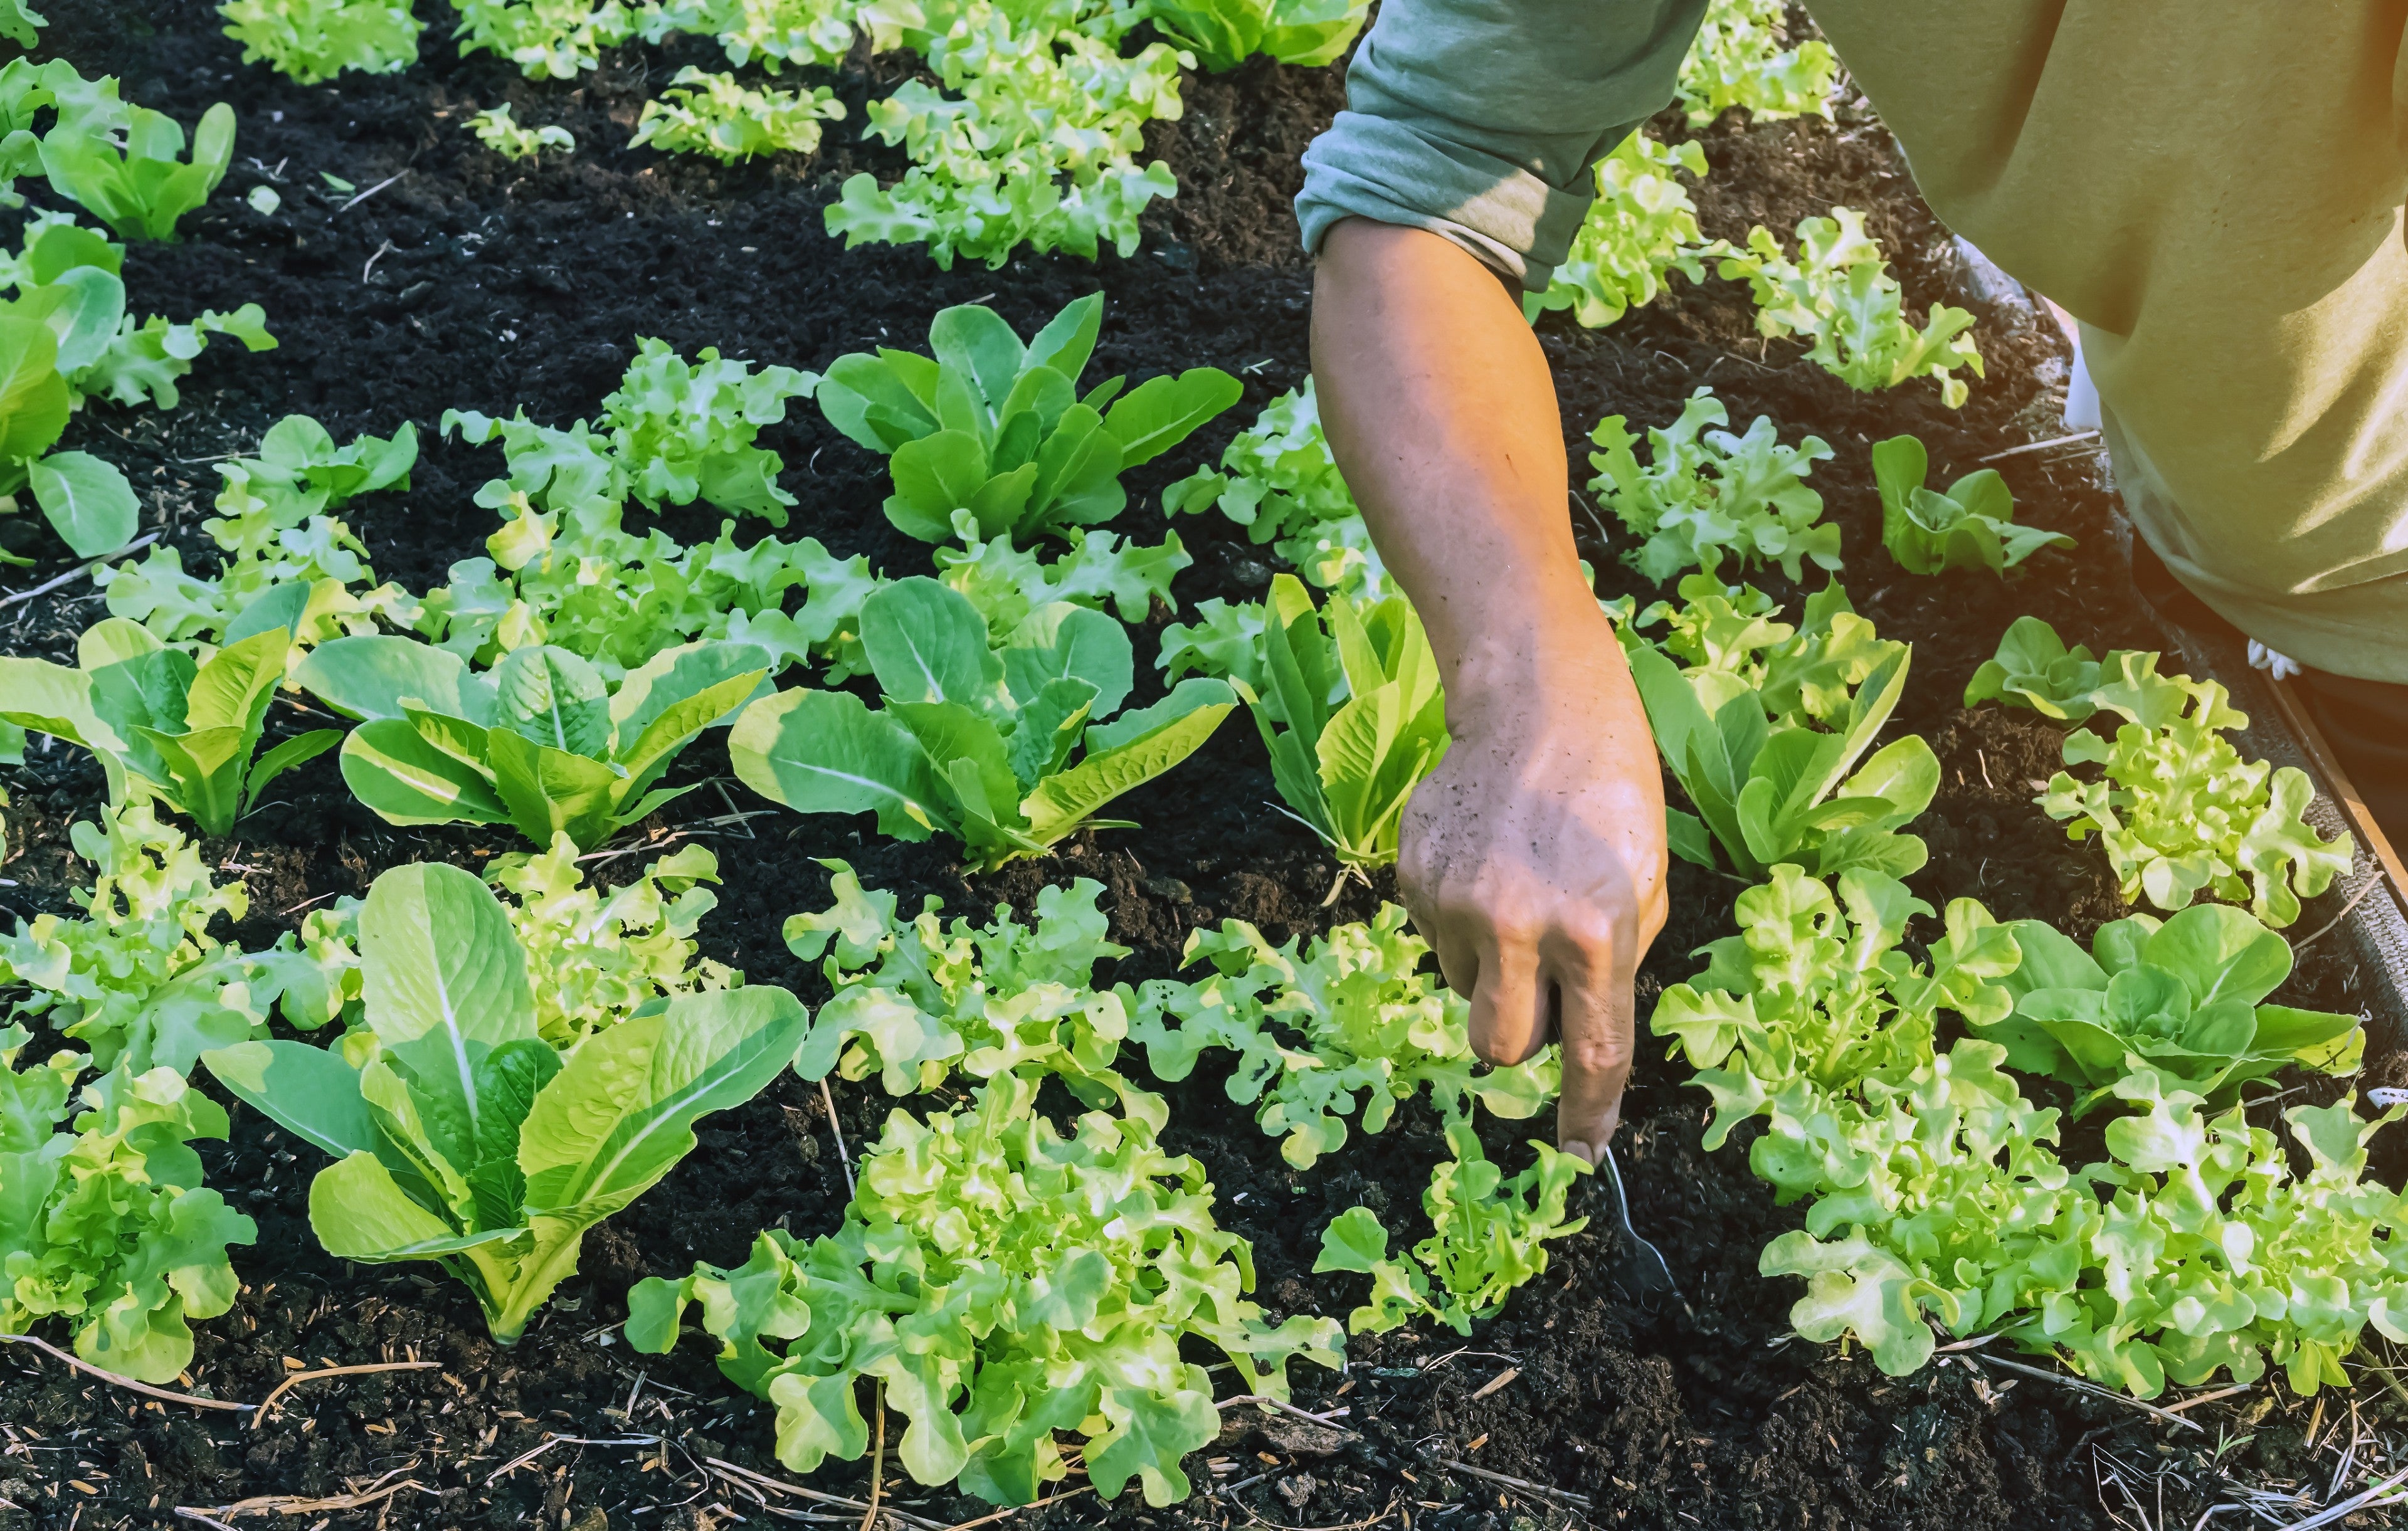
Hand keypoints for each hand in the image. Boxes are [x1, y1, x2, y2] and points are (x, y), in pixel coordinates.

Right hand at [1399, 611, 1667, 1164]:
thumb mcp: (1642, 879)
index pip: (1592, 1051)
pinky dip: (1463, 922)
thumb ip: (1613, 962)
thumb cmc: (1610, 789)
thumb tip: (1577, 1029)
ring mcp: (1456, 901)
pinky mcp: (1414, 876)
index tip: (1581, 1156)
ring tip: (1518, 895)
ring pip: (1466, 990)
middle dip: (1521, 1038)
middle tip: (1541, 991)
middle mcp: (1519, 924)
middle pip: (1500, 1047)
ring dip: (1494, 968)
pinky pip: (1437, 938)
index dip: (1585, 1114)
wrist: (1535, 703)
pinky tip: (1487, 864)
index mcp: (1593, 930)